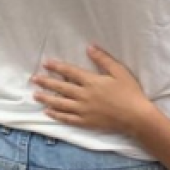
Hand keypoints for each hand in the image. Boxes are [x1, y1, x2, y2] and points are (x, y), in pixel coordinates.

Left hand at [33, 46, 153, 135]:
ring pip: (60, 103)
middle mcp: (83, 96)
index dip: (57, 67)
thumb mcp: (120, 71)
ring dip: (46, 98)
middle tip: (34, 79)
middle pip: (61, 88)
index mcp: (92, 81)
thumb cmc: (130, 92)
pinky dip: (56, 115)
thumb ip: (103, 59)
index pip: (70, 72)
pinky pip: (66, 118)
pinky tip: (48, 112)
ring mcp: (83, 110)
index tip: (46, 63)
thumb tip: (89, 47)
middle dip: (46, 82)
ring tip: (35, 95)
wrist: (135, 117)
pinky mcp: (85, 122)